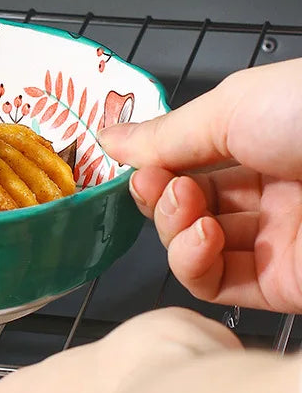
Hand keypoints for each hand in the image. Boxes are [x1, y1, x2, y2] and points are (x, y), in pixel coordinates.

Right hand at [100, 59, 301, 311]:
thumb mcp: (231, 107)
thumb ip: (165, 134)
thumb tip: (109, 137)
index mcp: (262, 140)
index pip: (189, 163)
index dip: (156, 166)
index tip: (138, 162)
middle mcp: (272, 190)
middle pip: (187, 206)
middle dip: (160, 196)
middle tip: (161, 184)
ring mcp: (279, 239)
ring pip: (195, 248)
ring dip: (173, 229)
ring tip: (184, 207)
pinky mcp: (287, 284)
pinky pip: (218, 284)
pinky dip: (191, 263)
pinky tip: (196, 238)